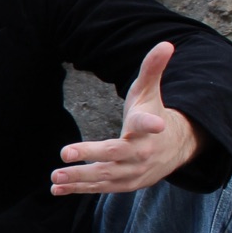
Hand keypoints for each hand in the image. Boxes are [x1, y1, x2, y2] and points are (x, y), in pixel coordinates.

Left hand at [51, 41, 200, 194]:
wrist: (176, 147)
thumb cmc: (154, 114)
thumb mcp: (151, 91)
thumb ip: (152, 69)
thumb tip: (166, 43)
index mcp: (149, 128)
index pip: (149, 125)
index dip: (151, 124)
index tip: (156, 124)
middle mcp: (142, 152)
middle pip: (116, 155)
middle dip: (91, 155)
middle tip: (64, 153)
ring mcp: (134, 171)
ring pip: (105, 176)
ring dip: (79, 178)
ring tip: (55, 176)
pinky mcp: (125, 184)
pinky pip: (100, 188)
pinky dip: (79, 189)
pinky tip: (56, 189)